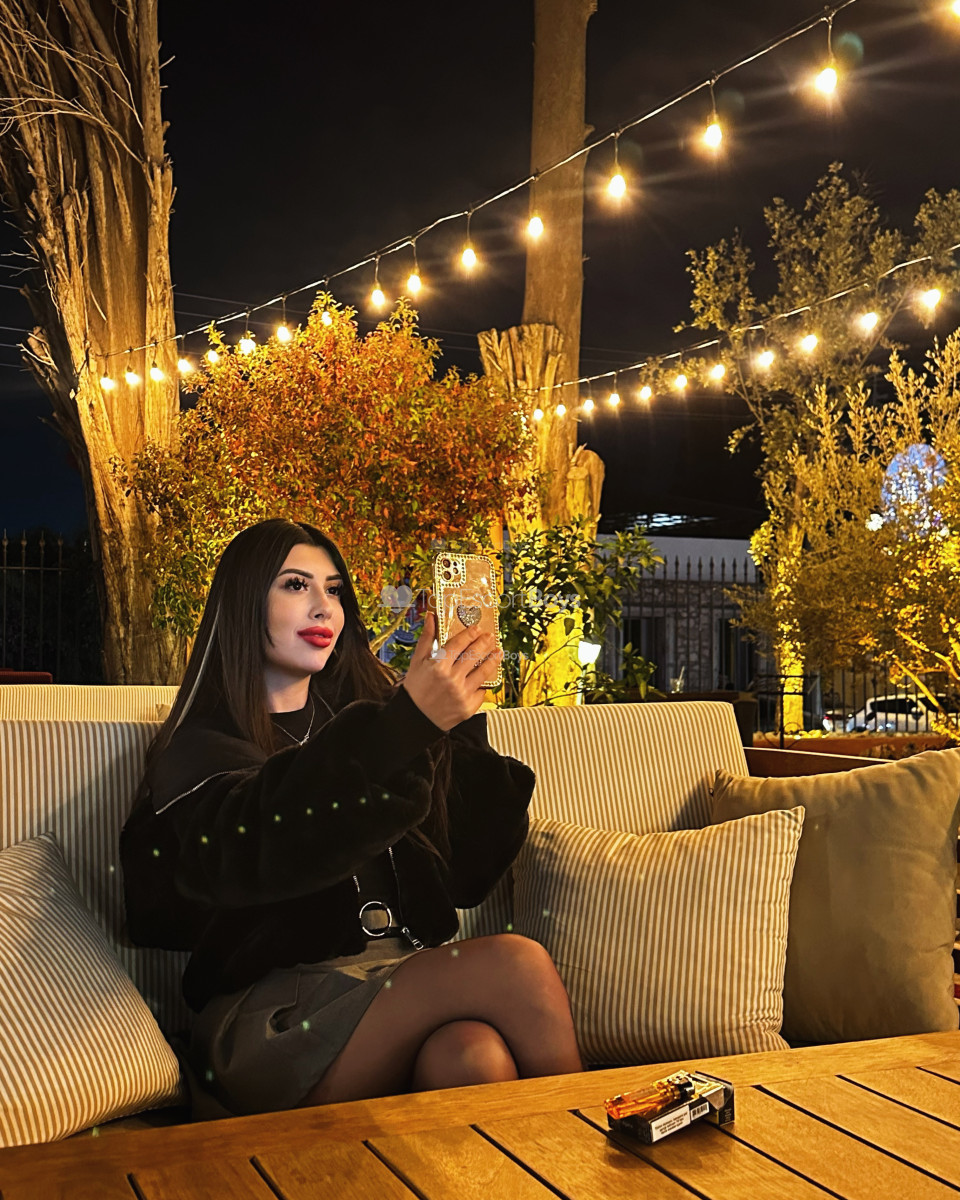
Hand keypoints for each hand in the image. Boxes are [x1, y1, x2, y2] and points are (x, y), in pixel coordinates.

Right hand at [402, 611, 501, 730]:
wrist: (416, 718)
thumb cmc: (415, 689)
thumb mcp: (417, 661)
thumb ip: (427, 638)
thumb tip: (431, 617)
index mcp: (438, 666)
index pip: (459, 644)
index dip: (470, 634)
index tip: (477, 628)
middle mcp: (452, 679)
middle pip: (474, 655)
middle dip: (485, 643)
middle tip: (491, 637)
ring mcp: (462, 694)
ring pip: (483, 672)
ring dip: (493, 660)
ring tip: (498, 652)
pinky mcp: (468, 707)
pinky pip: (482, 691)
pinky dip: (484, 683)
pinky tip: (486, 676)